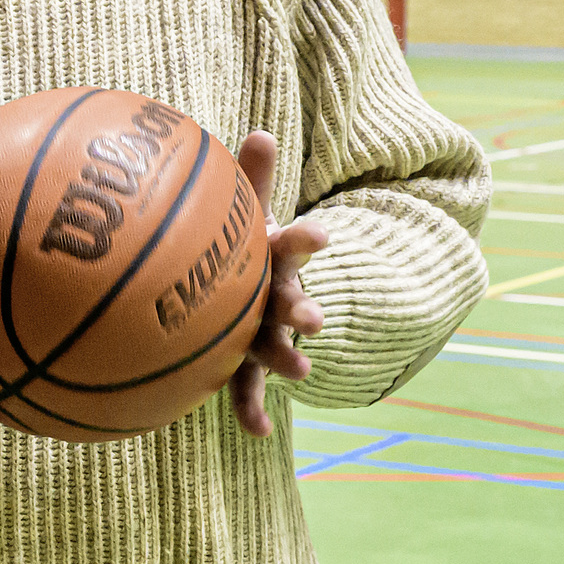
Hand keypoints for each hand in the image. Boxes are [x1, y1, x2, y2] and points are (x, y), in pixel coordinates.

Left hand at [225, 131, 331, 439]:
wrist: (249, 291)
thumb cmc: (244, 248)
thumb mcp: (248, 213)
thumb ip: (250, 179)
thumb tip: (260, 131)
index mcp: (275, 259)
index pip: (293, 244)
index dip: (306, 240)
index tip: (319, 235)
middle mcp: (278, 299)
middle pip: (293, 303)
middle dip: (304, 310)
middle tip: (311, 319)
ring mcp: (265, 334)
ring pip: (276, 348)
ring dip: (288, 359)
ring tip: (299, 370)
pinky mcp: (247, 366)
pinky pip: (247, 389)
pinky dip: (253, 410)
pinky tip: (257, 433)